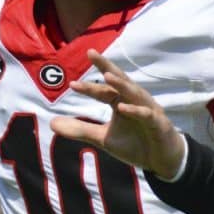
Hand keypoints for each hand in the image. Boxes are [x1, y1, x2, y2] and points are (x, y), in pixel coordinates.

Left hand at [50, 50, 185, 178]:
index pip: (103, 90)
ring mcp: (147, 109)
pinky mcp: (158, 122)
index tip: (71, 84)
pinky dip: (135, 110)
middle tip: (92, 53)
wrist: (161, 160)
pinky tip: (122, 107)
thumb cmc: (134, 144)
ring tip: (107, 75)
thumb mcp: (103, 138)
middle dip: (106, 66)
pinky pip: (145, 114)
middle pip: (119, 80)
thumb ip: (80, 130)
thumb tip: (52, 124)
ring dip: (120, 83)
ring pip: (133, 92)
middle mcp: (133, 100)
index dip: (88, 88)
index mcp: (120, 101)